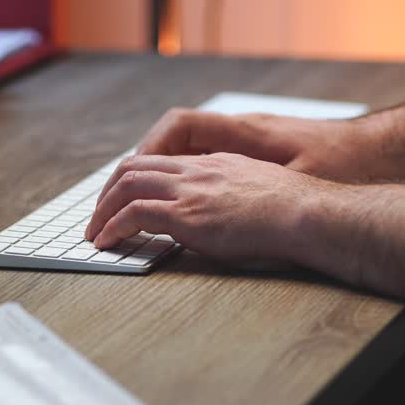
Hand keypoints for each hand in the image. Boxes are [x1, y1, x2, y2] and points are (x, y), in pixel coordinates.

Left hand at [85, 152, 336, 269]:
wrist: (309, 214)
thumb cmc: (296, 212)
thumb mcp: (258, 193)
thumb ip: (232, 197)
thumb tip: (221, 217)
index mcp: (214, 163)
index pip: (161, 162)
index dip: (135, 179)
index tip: (124, 199)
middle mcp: (197, 170)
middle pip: (135, 167)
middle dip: (109, 192)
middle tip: (99, 216)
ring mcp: (190, 190)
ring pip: (127, 185)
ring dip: (104, 210)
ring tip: (95, 233)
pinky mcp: (187, 214)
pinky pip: (135, 214)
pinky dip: (113, 227)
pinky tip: (106, 242)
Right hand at [130, 107, 375, 182]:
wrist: (380, 152)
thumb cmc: (345, 163)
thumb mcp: (296, 182)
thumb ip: (246, 196)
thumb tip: (203, 212)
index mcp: (244, 133)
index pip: (179, 126)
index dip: (147, 151)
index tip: (128, 182)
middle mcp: (239, 135)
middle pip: (170, 140)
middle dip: (135, 171)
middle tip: (112, 203)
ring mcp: (244, 146)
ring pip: (183, 154)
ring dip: (154, 176)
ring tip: (129, 204)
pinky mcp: (252, 159)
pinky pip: (201, 164)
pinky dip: (179, 181)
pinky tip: (174, 204)